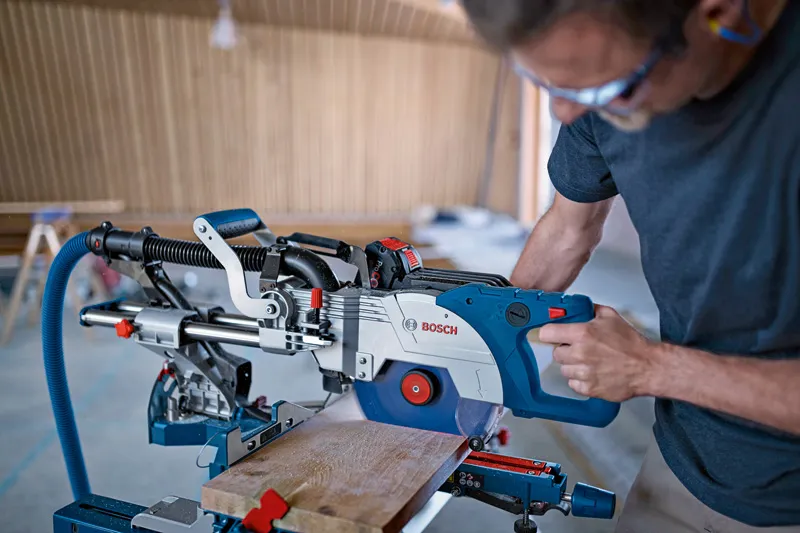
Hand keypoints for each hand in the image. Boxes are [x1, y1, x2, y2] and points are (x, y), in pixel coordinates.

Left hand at [538, 305, 660, 402]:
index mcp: (582, 333)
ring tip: (589, 362)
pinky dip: (580, 381)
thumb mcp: (610, 316)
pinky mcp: (589, 388)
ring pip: (564, 369)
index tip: (551, 335)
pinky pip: (573, 384)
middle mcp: (580, 353)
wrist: (647, 366)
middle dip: (565, 350)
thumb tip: (577, 307)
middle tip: (578, 349)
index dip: (549, 333)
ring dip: (573, 366)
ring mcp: (584, 373)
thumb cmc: (631, 343)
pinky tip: (592, 373)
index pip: (547, 333)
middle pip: (556, 353)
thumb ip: (590, 310)